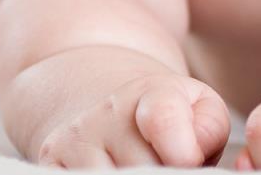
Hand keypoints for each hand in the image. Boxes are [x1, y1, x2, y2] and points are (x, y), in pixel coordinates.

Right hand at [37, 72, 230, 168]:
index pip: (163, 119)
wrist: (116, 112)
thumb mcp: (200, 109)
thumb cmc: (171, 118)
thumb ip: (209, 128)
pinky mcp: (50, 162)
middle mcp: (105, 112)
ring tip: (147, 174)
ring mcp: (74, 139)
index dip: (183, 152)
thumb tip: (190, 155)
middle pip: (142, 171)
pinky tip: (118, 174)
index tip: (189, 162)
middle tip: (167, 171)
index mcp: (149, 94)